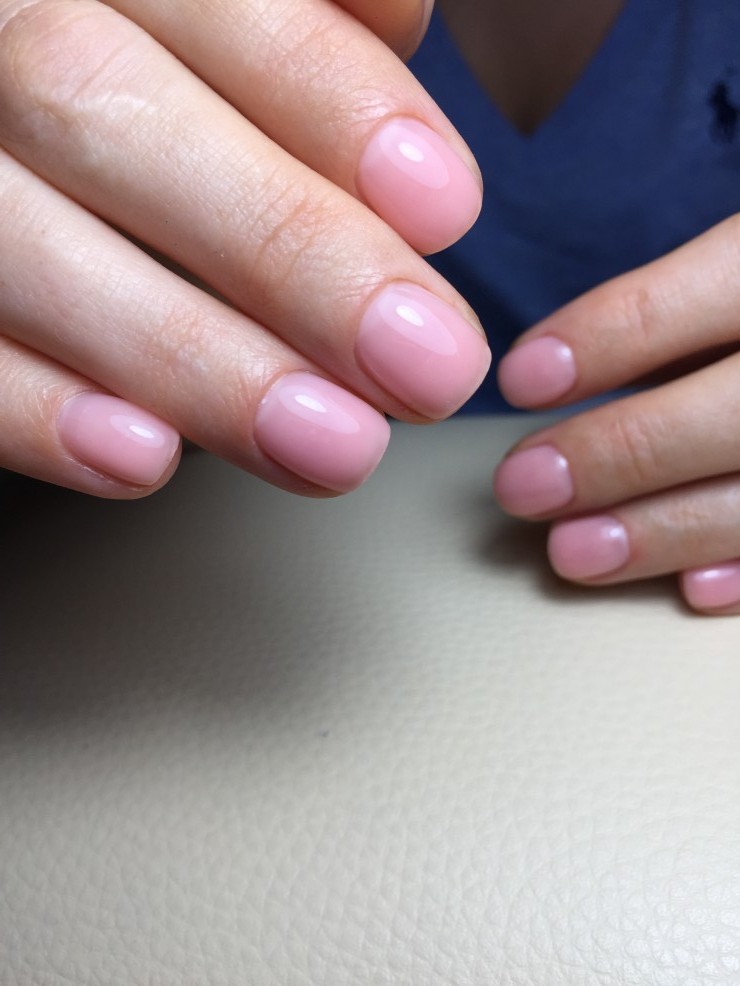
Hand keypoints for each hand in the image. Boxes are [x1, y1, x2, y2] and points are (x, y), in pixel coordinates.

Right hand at [0, 0, 488, 497]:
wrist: (11, 121)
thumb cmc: (150, 77)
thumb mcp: (214, 19)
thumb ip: (297, 23)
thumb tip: (396, 23)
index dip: (327, 97)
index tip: (444, 207)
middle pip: (100, 110)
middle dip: (287, 249)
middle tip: (427, 364)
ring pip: (18, 244)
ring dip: (191, 361)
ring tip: (335, 447)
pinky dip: (35, 409)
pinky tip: (145, 459)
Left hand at [494, 215, 739, 614]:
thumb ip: (682, 313)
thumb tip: (558, 375)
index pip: (708, 294)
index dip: (612, 336)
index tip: (522, 379)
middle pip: (739, 411)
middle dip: (623, 452)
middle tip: (523, 487)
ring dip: (670, 530)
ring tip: (573, 553)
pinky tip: (690, 590)